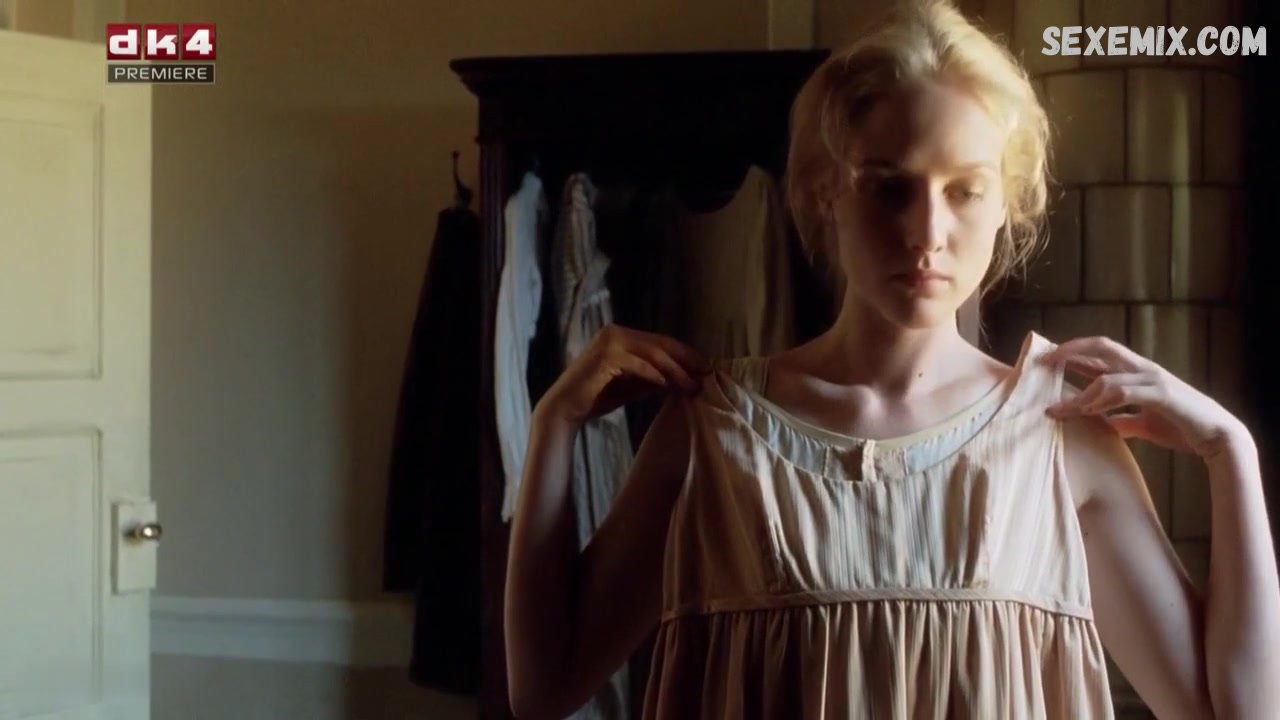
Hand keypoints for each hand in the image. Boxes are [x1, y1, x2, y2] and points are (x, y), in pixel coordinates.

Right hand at [538, 324, 710, 425]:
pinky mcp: (604, 357)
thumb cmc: (597, 396)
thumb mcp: (632, 385)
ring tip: (692, 385)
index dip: (685, 354)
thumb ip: (654, 377)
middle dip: (686, 360)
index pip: (660, 341)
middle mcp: (614, 332)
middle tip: (707, 373)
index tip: (705, 368)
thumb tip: (685, 377)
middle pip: (659, 344)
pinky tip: (669, 385)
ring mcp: (608, 342)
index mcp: (621, 335)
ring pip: (652, 353)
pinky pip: (637, 365)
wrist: (565, 408)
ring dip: (675, 370)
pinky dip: (655, 374)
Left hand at [1043, 335, 1248, 458]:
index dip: (1074, 353)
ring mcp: (1154, 378)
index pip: (1102, 354)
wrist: (1218, 438)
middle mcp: (1144, 369)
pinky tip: (1087, 412)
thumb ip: (1122, 420)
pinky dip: (1101, 400)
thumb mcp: (1144, 425)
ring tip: (1058, 408)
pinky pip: (1123, 392)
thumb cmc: (1182, 428)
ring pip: (1106, 374)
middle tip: (1045, 362)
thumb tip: (1102, 426)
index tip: (1048, 360)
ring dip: (1079, 392)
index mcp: (1139, 373)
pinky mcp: (1162, 394)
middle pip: (1103, 346)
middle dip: (1071, 350)